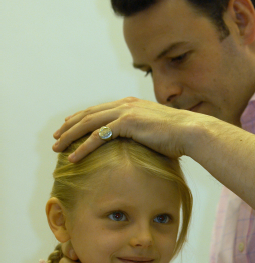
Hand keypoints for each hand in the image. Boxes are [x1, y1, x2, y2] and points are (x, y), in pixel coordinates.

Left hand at [52, 97, 198, 162]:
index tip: (69, 127)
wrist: (191, 132)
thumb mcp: (156, 133)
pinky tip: (73, 157)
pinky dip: (83, 147)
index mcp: (131, 105)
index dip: (81, 118)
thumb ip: (143, 135)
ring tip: (57, 148)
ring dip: (70, 136)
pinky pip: (98, 136)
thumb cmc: (179, 137)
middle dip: (70, 126)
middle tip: (56, 138)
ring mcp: (125, 112)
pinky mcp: (127, 123)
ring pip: (88, 123)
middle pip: (88, 114)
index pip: (99, 110)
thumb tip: (140, 147)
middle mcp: (125, 105)